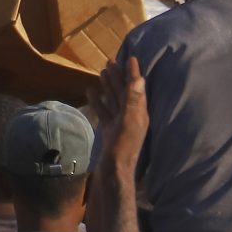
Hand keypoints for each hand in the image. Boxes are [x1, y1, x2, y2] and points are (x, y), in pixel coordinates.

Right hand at [93, 56, 147, 172]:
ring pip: (115, 100)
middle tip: (111, 61)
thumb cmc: (122, 150)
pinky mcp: (110, 131)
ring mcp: (120, 124)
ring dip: (109, 86)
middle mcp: (131, 117)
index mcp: (138, 113)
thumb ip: (134, 101)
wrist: (113, 175)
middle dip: (119, 76)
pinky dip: (99, 101)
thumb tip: (139, 79)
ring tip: (102, 72)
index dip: (133, 72)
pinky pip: (105, 112)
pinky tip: (91, 93)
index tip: (130, 57)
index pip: (136, 88)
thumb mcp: (129, 123)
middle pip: (124, 91)